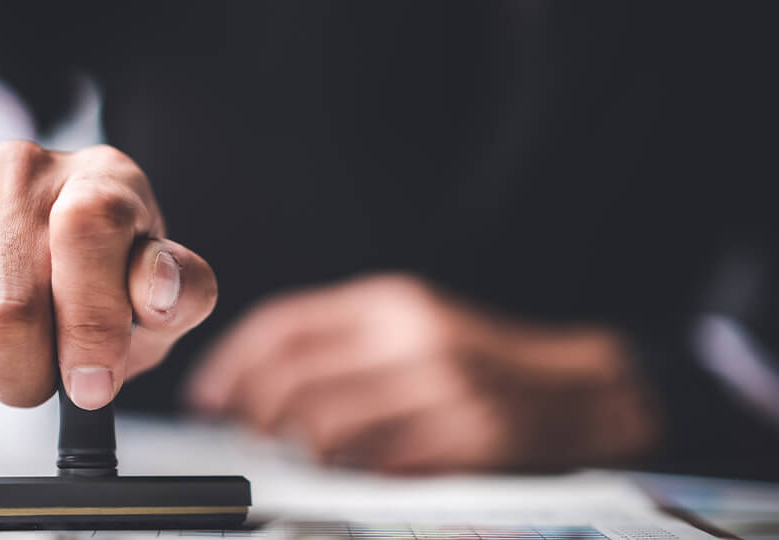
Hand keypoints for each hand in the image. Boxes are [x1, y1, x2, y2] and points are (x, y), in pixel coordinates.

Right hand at [0, 141, 216, 409]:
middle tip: (44, 371)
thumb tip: (162, 294)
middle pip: (4, 316)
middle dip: (30, 380)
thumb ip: (179, 294)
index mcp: (102, 178)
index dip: (91, 322)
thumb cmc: (87, 261)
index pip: (90, 229)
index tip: (92, 385)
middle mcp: (19, 168)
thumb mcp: (152, 280)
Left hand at [187, 273, 656, 471]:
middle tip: (240, 433)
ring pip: (326, 429)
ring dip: (296, 448)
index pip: (285, 325)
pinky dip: (347, 472)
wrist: (573, 389)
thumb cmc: (479, 359)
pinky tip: (346, 468)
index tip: (206, 393)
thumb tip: (255, 380)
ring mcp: (442, 388)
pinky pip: (377, 465)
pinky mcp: (466, 438)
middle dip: (252, 414)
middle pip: (294, 379)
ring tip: (292, 452)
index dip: (232, 363)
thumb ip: (340, 341)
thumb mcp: (411, 323)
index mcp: (393, 301)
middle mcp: (413, 336)